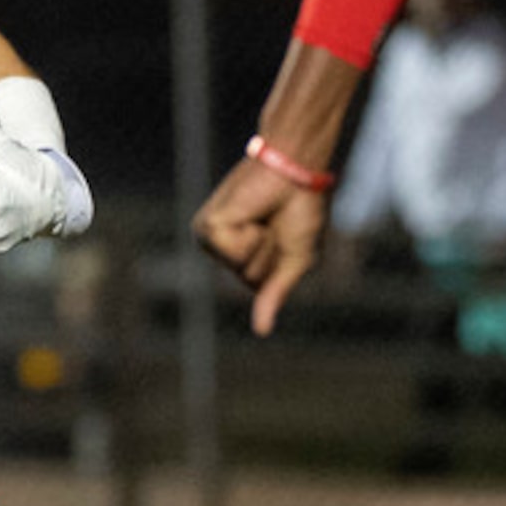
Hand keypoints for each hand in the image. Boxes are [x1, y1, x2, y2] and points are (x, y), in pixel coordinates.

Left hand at [193, 157, 327, 336]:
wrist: (294, 174)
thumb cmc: (298, 211)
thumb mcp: (294, 260)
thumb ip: (274, 294)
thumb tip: (261, 331)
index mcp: (240, 258)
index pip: (256, 286)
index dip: (278, 266)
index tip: (284, 236)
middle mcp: (221, 250)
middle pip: (246, 279)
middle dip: (269, 255)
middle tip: (272, 224)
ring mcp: (211, 238)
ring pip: (237, 266)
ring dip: (259, 244)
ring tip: (260, 217)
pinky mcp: (207, 225)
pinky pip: (230, 248)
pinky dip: (248, 233)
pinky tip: (248, 213)